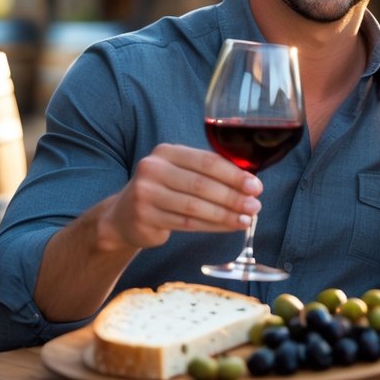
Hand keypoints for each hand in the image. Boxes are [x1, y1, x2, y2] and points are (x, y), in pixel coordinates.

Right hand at [100, 143, 262, 249]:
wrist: (123, 216)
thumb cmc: (163, 190)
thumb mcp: (179, 172)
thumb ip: (207, 172)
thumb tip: (250, 184)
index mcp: (166, 152)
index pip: (206, 161)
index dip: (234, 174)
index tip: (256, 186)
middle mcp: (153, 169)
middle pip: (201, 184)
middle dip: (233, 196)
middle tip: (255, 205)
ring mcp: (145, 194)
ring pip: (195, 207)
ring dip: (225, 214)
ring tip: (246, 219)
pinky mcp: (145, 218)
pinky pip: (186, 224)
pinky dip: (212, 226)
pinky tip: (229, 227)